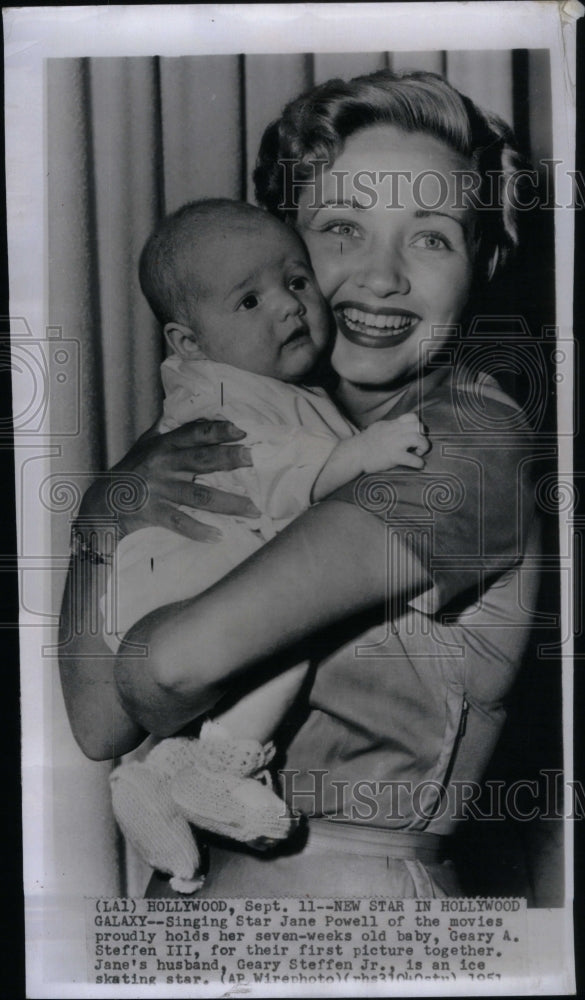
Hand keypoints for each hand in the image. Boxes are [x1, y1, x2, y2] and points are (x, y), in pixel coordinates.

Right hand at [79, 419, 259, 541]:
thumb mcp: (144, 444)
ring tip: (253, 509)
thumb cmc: (129, 471)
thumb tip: (181, 405)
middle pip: (201, 460)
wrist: (102, 504)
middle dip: (228, 458)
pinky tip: (219, 536)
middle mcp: (163, 465)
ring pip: (198, 495)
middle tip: (253, 458)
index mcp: (164, 446)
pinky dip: (199, 531)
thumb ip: (165, 429)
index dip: (217, 431)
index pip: (194, 434)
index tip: (240, 431)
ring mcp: (159, 489)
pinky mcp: (153, 512)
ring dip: (228, 503)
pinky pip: (180, 522)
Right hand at [360, 412, 429, 471]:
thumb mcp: (379, 428)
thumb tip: (398, 427)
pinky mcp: (394, 456)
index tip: (415, 433)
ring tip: (419, 453)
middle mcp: (395, 431)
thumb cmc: (365, 443)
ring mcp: (395, 443)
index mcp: (392, 425)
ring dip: (423, 447)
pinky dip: (419, 463)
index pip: (411, 417)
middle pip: (418, 427)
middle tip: (418, 445)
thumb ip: (390, 427)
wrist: (355, 453)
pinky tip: (418, 465)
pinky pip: (413, 459)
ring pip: (418, 439)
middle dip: (423, 436)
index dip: (417, 424)